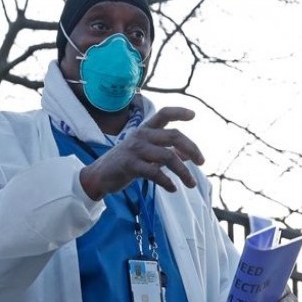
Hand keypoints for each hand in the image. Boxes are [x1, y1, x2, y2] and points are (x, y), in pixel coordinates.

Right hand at [80, 107, 204, 198]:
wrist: (99, 176)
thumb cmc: (126, 163)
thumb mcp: (147, 154)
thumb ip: (167, 152)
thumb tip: (189, 155)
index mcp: (145, 130)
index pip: (163, 114)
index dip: (178, 112)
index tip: (194, 115)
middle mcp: (141, 136)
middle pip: (173, 136)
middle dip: (191, 148)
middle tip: (202, 162)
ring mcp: (135, 150)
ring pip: (168, 156)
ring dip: (183, 172)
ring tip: (191, 184)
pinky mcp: (130, 165)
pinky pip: (155, 172)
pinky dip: (167, 182)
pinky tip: (173, 189)